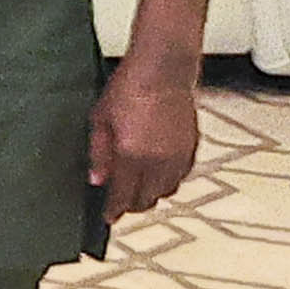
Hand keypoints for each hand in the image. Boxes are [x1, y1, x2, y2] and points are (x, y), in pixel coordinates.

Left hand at [90, 51, 199, 222]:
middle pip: (148, 199)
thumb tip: (96, 180)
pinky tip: (156, 174)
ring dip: (152, 194)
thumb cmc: (128, 89)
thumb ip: (98, 154)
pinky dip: (168, 181)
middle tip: (119, 204)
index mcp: (133, 156)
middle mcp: (159, 161)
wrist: (163, 70)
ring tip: (137, 190)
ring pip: (167, 190)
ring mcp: (179, 155)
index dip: (114, 211)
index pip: (123, 196)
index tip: (107, 218)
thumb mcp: (100, 120)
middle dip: (132, 205)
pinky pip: (181, 176)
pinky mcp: (193, 147)